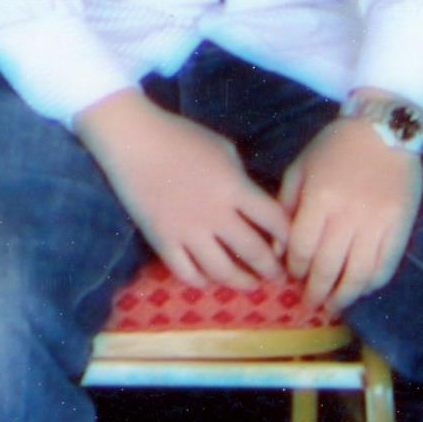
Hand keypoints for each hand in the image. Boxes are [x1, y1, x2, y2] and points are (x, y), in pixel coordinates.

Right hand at [75, 90, 289, 294]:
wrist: (133, 140)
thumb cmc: (180, 137)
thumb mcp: (224, 149)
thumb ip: (242, 179)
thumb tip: (254, 204)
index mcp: (235, 188)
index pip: (276, 222)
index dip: (288, 239)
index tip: (289, 247)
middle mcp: (216, 215)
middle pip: (254, 252)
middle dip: (271, 269)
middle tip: (277, 276)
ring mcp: (188, 231)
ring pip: (222, 271)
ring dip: (242, 282)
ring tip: (250, 284)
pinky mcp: (162, 240)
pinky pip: (187, 273)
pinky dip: (202, 281)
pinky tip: (210, 278)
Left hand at [276, 117, 422, 315]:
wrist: (383, 129)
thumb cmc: (335, 148)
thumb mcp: (301, 169)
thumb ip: (285, 207)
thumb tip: (276, 249)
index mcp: (320, 199)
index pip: (302, 248)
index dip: (295, 269)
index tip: (291, 278)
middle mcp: (349, 215)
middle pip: (329, 267)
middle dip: (316, 291)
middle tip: (309, 303)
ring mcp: (378, 223)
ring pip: (359, 273)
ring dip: (344, 295)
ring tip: (334, 306)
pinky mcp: (401, 226)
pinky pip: (386, 265)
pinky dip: (372, 283)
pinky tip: (361, 289)